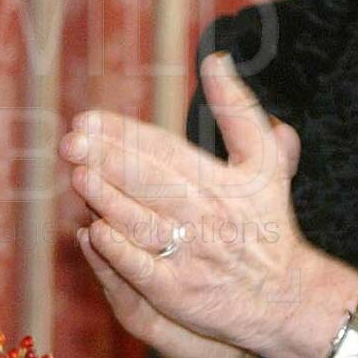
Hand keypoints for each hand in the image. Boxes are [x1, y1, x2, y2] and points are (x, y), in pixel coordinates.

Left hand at [63, 51, 357, 357]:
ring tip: (78, 175)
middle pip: (150, 183)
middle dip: (107, 160)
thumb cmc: (267, 221)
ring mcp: (191, 258)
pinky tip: (94, 231)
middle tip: (71, 142)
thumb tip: (214, 60)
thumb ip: (239, 110)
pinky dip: (120, 251)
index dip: (124, 133)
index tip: (87, 118)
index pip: (164, 150)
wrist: (286, 297)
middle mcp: (205, 218)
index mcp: (221, 182)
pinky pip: (144, 272)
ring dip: (108, 199)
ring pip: (142, 223)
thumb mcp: (265, 161)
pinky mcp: (180, 295)